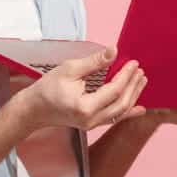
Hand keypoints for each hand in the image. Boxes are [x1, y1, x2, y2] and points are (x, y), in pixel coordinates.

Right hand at [18, 46, 147, 131]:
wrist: (34, 109)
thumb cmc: (48, 88)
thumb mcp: (70, 69)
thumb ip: (94, 62)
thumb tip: (114, 51)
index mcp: (85, 107)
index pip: (113, 90)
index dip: (126, 76)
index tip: (133, 63)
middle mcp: (91, 120)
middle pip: (121, 103)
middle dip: (133, 86)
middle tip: (139, 70)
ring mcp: (92, 125)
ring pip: (120, 112)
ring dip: (133, 96)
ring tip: (141, 81)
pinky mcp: (92, 124)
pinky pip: (114, 119)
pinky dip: (128, 112)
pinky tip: (140, 108)